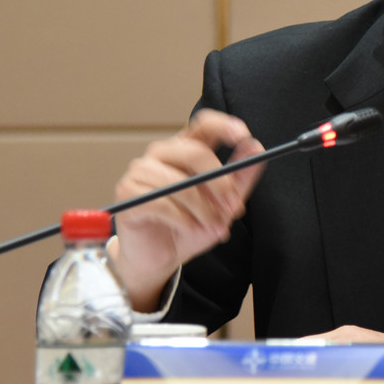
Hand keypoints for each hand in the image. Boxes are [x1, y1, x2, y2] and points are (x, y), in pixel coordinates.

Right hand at [108, 109, 264, 311]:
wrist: (159, 259)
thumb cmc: (188, 228)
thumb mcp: (222, 205)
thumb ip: (240, 177)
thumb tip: (256, 147)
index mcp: (185, 150)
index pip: (203, 124)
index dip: (224, 126)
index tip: (244, 136)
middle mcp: (161, 154)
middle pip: (195, 153)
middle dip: (220, 185)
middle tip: (234, 208)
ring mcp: (141, 171)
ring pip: (180, 183)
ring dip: (203, 210)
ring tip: (213, 227)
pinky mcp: (127, 192)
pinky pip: (161, 202)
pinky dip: (183, 219)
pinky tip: (190, 228)